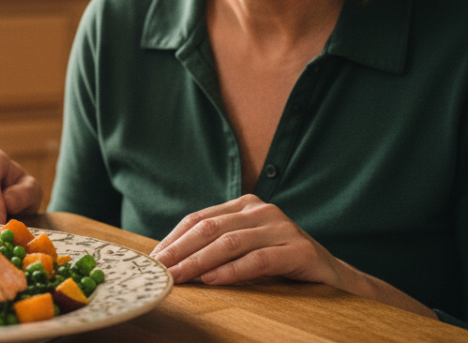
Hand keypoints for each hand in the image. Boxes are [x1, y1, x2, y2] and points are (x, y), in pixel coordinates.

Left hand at [149, 194, 347, 286]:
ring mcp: (282, 227)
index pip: (199, 219)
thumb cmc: (281, 261)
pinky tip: (212, 280)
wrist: (333, 274)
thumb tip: (171, 260)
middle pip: (210, 229)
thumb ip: (216, 246)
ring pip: (229, 243)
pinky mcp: (299, 249)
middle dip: (180, 251)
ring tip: (178, 277)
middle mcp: (262, 210)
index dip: (174, 239)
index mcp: (245, 205)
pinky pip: (258, 259)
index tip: (153, 259)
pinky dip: (231, 270)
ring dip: (198, 262)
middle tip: (159, 270)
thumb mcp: (246, 247)